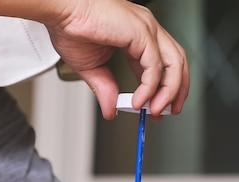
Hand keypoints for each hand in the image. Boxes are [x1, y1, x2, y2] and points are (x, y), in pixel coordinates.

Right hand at [45, 0, 188, 118]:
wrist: (61, 12)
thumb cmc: (71, 27)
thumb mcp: (92, 68)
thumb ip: (106, 89)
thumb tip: (111, 110)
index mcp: (138, 34)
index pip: (165, 63)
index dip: (165, 88)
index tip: (158, 106)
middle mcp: (147, 29)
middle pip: (177, 62)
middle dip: (176, 90)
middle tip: (167, 111)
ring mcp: (147, 29)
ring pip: (174, 64)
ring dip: (169, 92)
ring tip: (156, 111)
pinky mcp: (141, 33)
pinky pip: (155, 67)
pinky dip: (150, 88)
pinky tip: (139, 101)